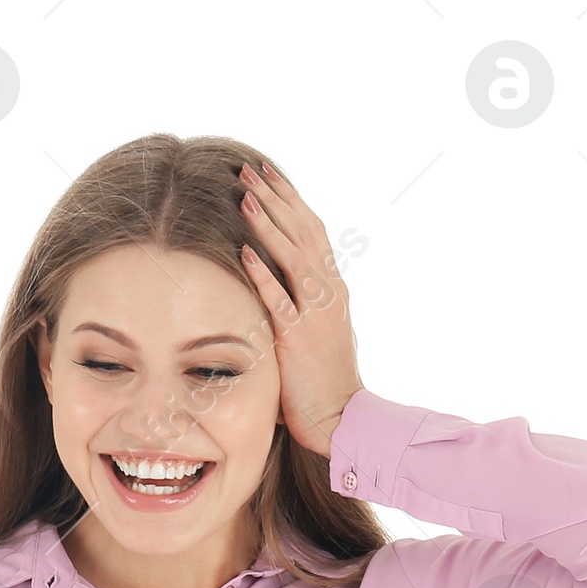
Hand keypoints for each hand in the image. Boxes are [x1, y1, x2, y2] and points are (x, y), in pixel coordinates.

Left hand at [237, 161, 363, 458]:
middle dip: (275, 199)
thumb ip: (306, 302)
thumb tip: (283, 283)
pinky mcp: (300, 338)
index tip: (267, 176)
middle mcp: (329, 293)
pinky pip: (280, 299)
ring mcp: (316, 314)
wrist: (342, 417)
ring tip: (244, 196)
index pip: (313, 232)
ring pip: (293, 257)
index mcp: (333, 289)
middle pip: (303, 233)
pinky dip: (262, 273)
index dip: (290, 200)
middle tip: (248, 170)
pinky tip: (243, 252)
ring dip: (267, 225)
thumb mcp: (321, 331)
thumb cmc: (326, 381)